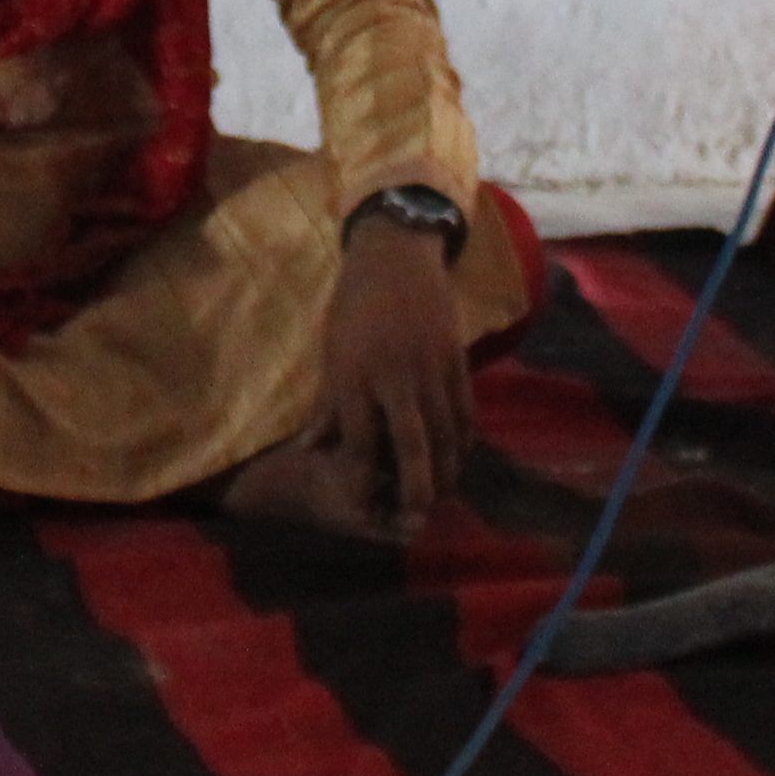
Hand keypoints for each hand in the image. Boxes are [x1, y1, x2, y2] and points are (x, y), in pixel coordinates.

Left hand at [310, 219, 473, 533]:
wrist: (397, 255)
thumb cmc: (353, 305)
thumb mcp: (331, 353)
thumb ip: (327, 405)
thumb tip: (309, 450)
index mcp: (355, 375)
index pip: (359, 441)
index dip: (362, 479)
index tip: (363, 508)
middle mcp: (395, 377)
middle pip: (411, 446)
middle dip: (415, 489)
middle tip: (416, 520)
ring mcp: (431, 369)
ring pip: (445, 435)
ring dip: (445, 472)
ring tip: (439, 497)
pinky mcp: (457, 360)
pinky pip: (465, 412)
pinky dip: (464, 441)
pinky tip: (459, 459)